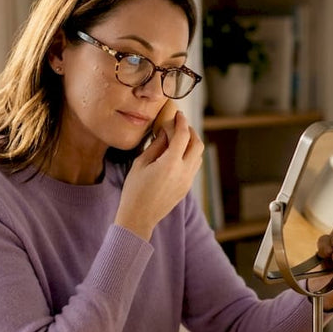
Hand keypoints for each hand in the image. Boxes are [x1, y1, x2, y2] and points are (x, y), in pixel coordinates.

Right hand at [115, 110, 203, 239]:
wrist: (139, 217)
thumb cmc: (134, 190)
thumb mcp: (141, 163)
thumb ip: (156, 145)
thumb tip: (165, 132)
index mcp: (170, 163)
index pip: (183, 135)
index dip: (181, 122)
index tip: (178, 114)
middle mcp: (183, 172)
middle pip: (197, 144)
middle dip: (191, 131)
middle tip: (180, 125)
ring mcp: (187, 181)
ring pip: (198, 156)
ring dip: (192, 144)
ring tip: (179, 139)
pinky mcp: (187, 188)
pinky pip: (194, 166)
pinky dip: (190, 155)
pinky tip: (178, 154)